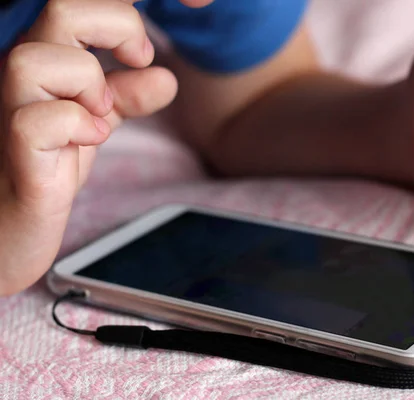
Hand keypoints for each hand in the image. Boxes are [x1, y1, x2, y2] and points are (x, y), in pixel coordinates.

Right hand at [0, 0, 177, 295]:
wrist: (16, 224)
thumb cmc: (49, 164)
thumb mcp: (98, 121)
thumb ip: (127, 96)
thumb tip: (165, 77)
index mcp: (47, 56)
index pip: (78, 5)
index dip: (123, 10)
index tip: (164, 28)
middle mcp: (22, 73)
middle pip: (61, 9)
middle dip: (118, 25)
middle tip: (138, 59)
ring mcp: (11, 108)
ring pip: (36, 59)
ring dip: (89, 81)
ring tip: (102, 112)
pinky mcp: (15, 150)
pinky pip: (38, 120)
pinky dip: (77, 125)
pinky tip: (91, 140)